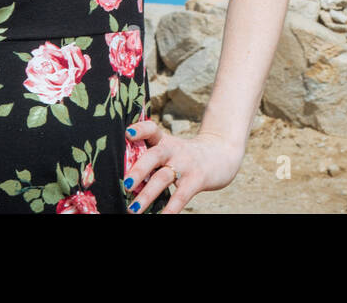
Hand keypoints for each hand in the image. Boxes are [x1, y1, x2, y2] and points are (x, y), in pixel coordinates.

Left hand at [122, 121, 243, 213]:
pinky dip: (171, 208)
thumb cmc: (187, 155)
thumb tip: (125, 179)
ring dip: (147, 194)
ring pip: (163, 178)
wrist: (222, 153)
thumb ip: (151, 157)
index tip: (128, 133)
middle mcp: (174, 150)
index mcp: (164, 141)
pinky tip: (162, 217)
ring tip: (132, 209)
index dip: (140, 130)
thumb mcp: (171, 148)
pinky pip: (181, 195)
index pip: (151, 129)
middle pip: (154, 156)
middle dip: (138, 170)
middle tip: (124, 184)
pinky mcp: (197, 179)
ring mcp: (186, 164)